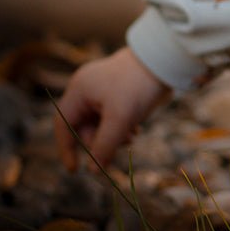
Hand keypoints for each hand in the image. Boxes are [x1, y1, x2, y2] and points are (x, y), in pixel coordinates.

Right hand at [54, 46, 170, 171]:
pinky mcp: (119, 91)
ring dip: (114, 135)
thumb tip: (92, 170)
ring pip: (101, 123)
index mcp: (79, 89)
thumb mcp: (120, 119)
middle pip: (85, 126)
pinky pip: (113, 116)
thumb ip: (104, 145)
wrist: (166, 60)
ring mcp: (103, 89)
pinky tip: (135, 129)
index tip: (74, 170)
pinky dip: (122, 126)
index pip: (63, 124)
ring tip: (132, 136)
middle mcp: (88, 88)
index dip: (66, 148)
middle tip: (122, 145)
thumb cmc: (138, 86)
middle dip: (102, 140)